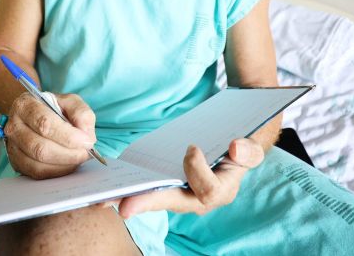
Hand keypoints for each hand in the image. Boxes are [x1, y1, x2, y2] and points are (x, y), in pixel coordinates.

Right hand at [4, 92, 96, 178]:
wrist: (38, 116)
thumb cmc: (54, 108)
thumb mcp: (70, 102)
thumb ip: (81, 113)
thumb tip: (86, 134)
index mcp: (24, 105)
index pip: (45, 124)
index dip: (68, 136)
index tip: (86, 141)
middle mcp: (14, 126)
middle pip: (40, 147)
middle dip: (68, 153)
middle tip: (85, 153)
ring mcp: (13, 146)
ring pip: (38, 162)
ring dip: (64, 163)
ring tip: (78, 157)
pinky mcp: (17, 162)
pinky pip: (37, 172)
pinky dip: (56, 171)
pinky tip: (68, 164)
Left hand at [106, 137, 263, 218]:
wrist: (231, 149)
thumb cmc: (238, 148)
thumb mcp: (248, 147)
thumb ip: (248, 151)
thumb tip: (235, 147)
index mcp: (221, 191)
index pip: (207, 191)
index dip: (198, 171)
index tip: (192, 148)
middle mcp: (197, 200)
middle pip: (172, 203)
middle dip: (148, 203)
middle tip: (124, 207)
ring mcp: (180, 196)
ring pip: (155, 200)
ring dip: (131, 199)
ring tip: (104, 199)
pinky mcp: (166, 189)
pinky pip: (148, 191)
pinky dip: (130, 190)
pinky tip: (109, 186)